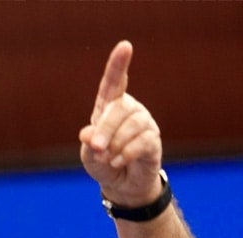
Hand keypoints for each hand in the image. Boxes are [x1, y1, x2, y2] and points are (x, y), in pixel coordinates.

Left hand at [79, 41, 162, 207]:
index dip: (118, 65)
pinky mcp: (154, 141)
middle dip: (105, 129)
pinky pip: (143, 142)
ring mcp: (144, 124)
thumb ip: (89, 143)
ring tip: (107, 159)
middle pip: (119, 109)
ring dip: (115, 145)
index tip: (125, 46)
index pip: (114, 82)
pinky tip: (118, 162)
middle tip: (96, 148)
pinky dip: (126, 154)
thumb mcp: (89, 154)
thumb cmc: (102, 163)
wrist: (121, 185)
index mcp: (109, 107)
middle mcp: (129, 110)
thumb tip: (90, 134)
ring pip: (132, 125)